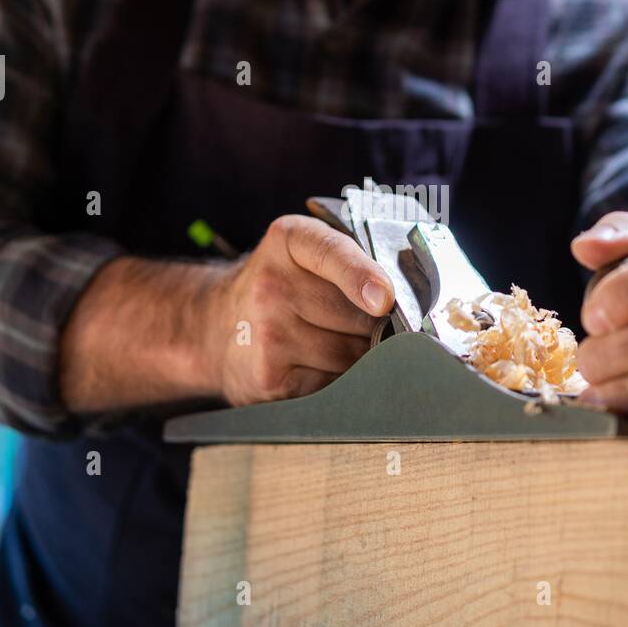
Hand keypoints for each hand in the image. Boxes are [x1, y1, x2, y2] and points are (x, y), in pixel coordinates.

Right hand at [204, 215, 392, 404]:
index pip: (332, 253)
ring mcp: (267, 335)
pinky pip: (335, 386)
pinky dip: (342, 382)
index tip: (383, 299)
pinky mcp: (270, 379)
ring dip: (362, 357)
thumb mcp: (305, 252)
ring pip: (352, 357)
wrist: (214, 326)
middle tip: (371, 324)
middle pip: (359, 317)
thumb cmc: (281, 287)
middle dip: (379, 326)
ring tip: (339, 344)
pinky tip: (321, 366)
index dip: (362, 276)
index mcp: (289, 240)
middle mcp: (272, 285)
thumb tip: (413, 301)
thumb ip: (355, 259)